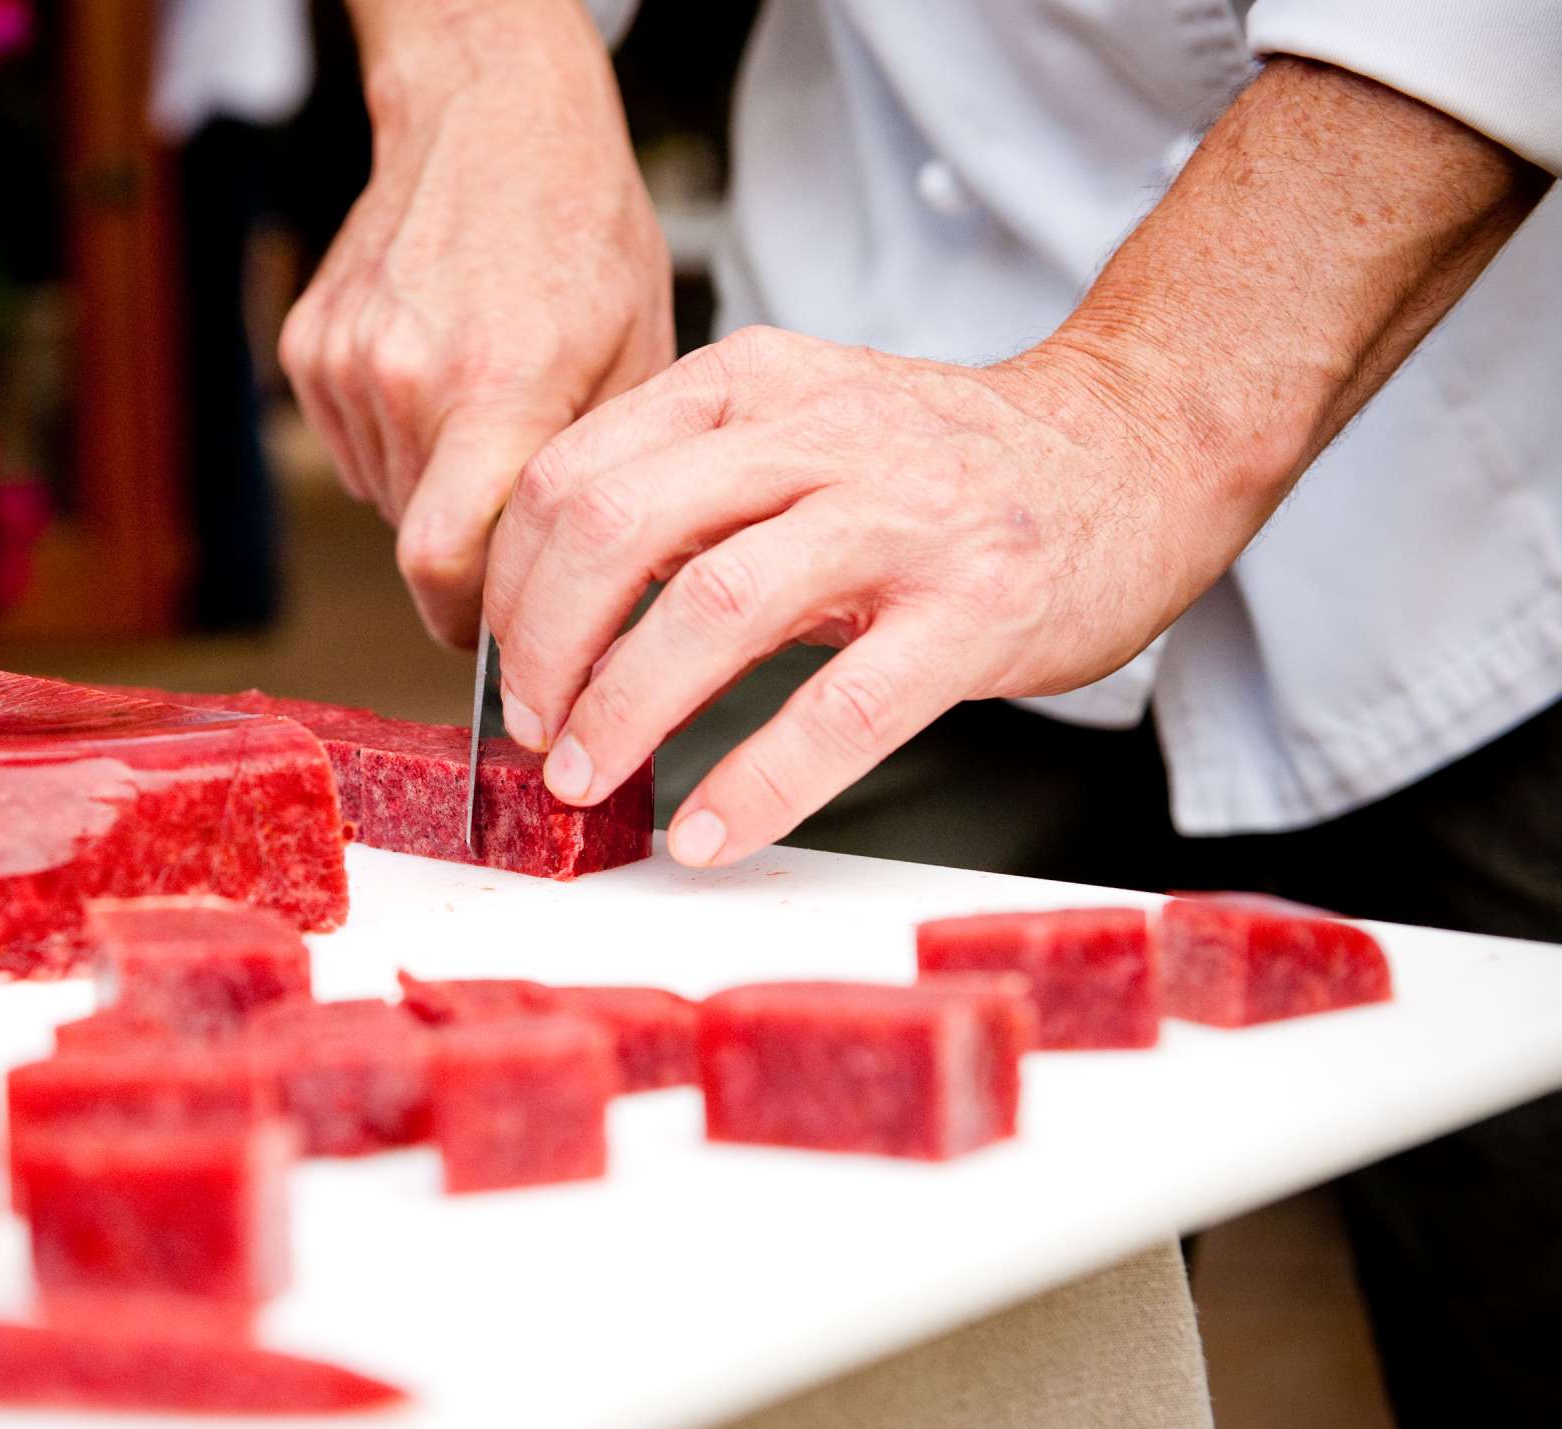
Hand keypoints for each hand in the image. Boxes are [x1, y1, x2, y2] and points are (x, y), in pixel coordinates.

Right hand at [279, 0, 672, 647]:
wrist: (491, 118)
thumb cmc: (580, 228)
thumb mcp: (638, 355)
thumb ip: (600, 481)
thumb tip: (592, 592)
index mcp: (501, 386)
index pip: (443, 565)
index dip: (466, 624)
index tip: (498, 642)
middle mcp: (407, 379)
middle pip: (420, 540)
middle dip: (473, 549)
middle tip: (522, 502)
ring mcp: (346, 363)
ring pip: (387, 496)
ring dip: (435, 489)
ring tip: (486, 409)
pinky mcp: (309, 349)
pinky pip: (354, 446)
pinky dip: (398, 439)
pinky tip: (441, 373)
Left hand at [482, 326, 1261, 866]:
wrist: (1137, 446)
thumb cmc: (947, 466)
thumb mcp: (799, 436)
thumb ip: (688, 499)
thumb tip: (562, 622)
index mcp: (750, 386)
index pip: (577, 471)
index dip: (513, 582)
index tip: (502, 659)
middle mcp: (816, 435)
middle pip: (617, 527)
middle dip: (545, 645)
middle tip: (534, 728)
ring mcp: (901, 519)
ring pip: (714, 606)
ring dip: (624, 710)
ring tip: (588, 780)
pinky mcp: (974, 610)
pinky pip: (841, 708)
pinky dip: (757, 781)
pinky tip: (707, 830)